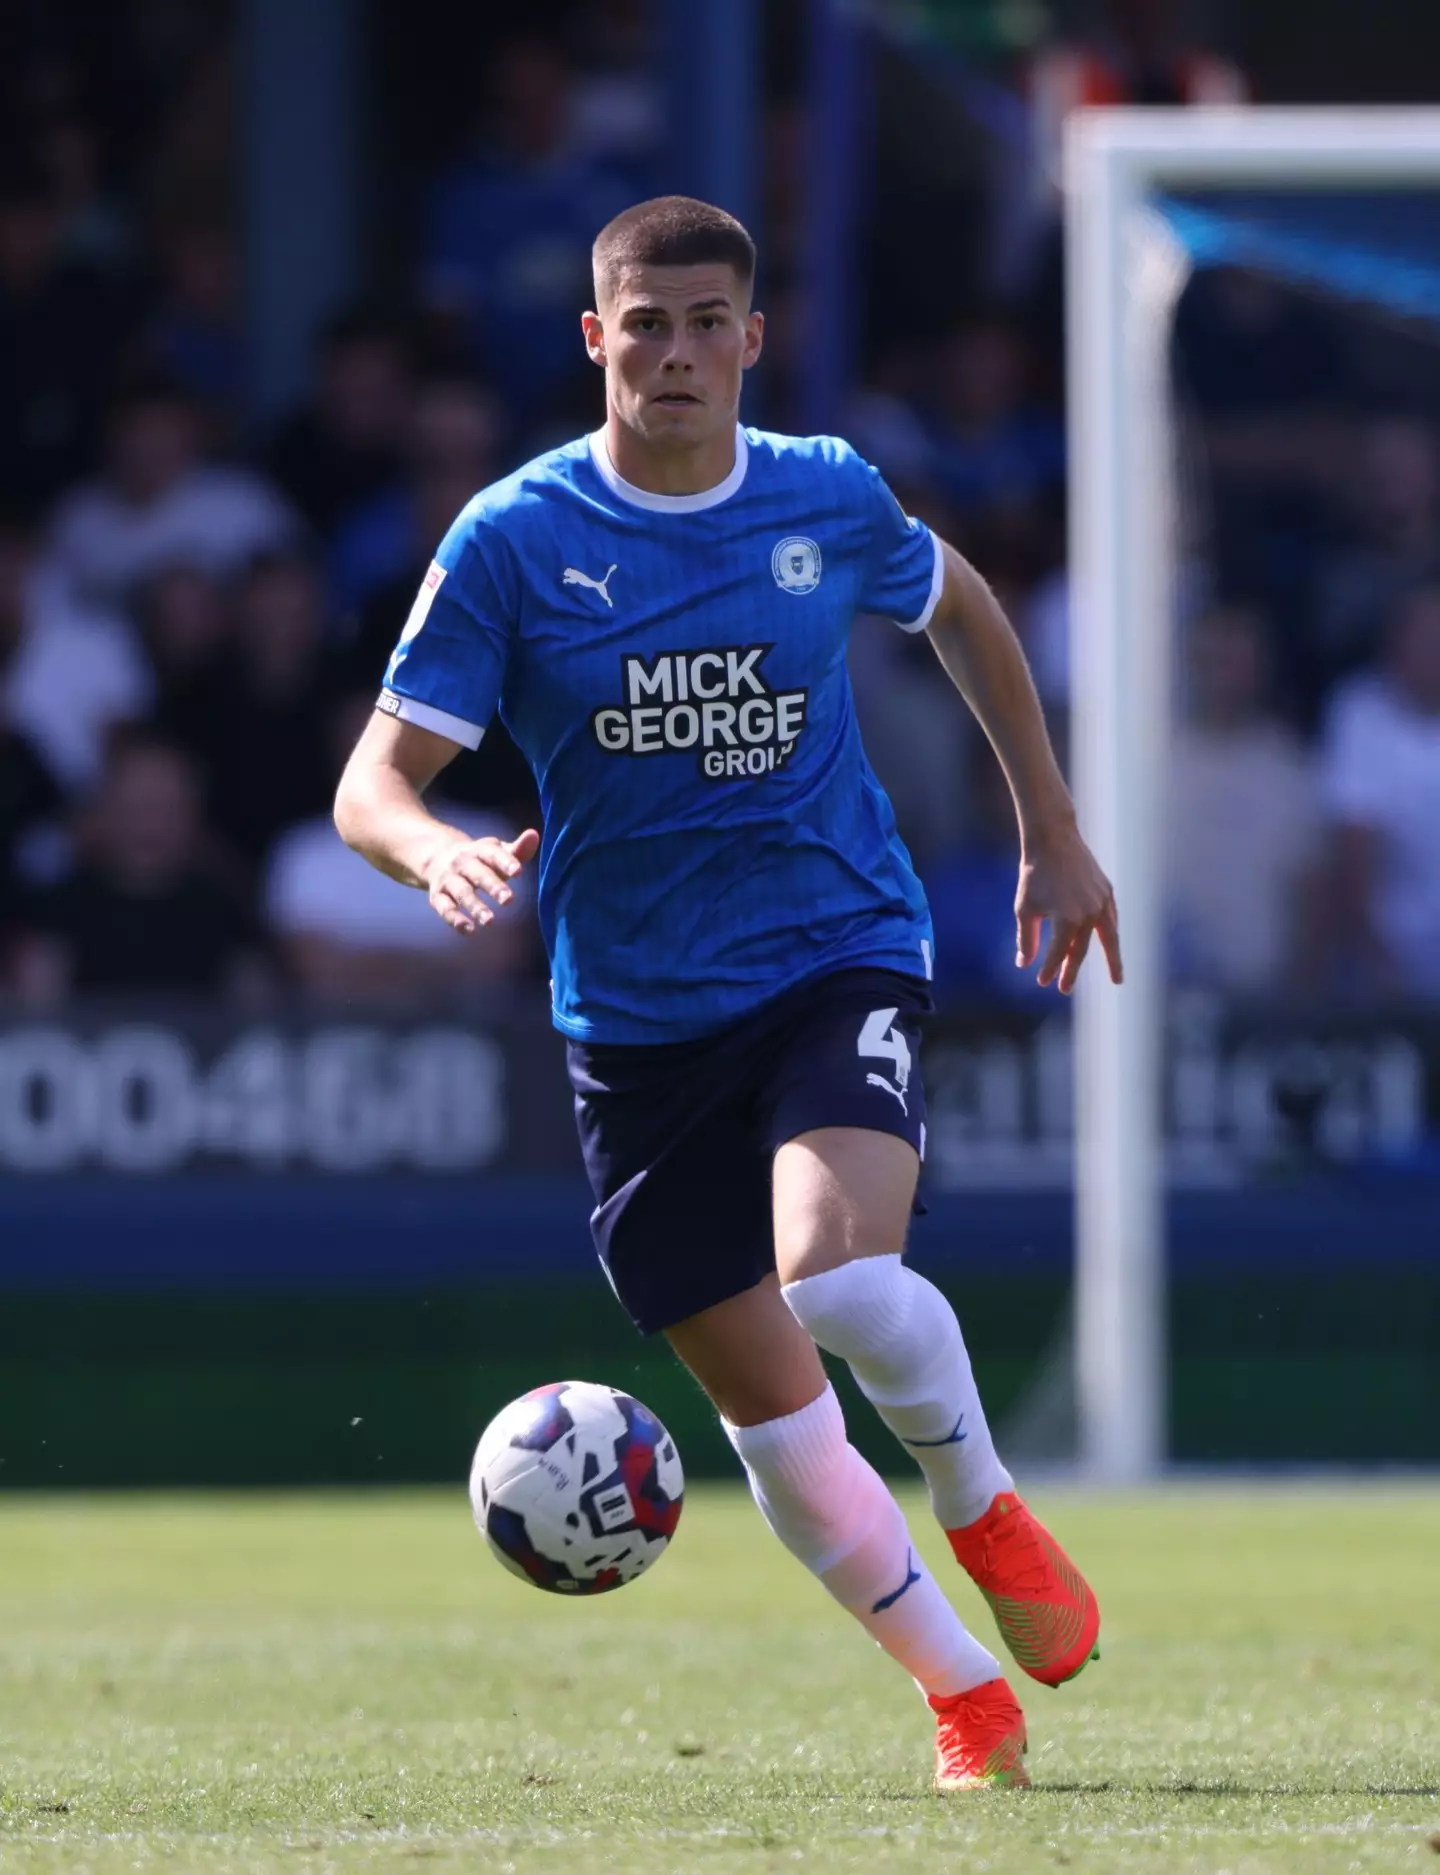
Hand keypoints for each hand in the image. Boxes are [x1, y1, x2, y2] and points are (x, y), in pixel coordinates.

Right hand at [425, 827, 539, 934]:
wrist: (436, 856)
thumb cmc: (479, 860)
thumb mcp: (496, 852)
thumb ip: (517, 849)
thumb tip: (534, 835)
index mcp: (479, 850)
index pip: (493, 854)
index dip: (505, 862)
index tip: (518, 871)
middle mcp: (461, 862)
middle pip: (477, 874)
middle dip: (492, 886)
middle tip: (509, 900)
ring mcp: (448, 879)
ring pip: (461, 892)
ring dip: (475, 906)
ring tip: (490, 921)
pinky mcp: (437, 896)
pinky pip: (445, 908)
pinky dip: (455, 920)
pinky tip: (470, 930)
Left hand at [1015, 824, 1122, 994]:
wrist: (1054, 839)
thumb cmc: (1035, 874)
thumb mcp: (1025, 909)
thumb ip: (1027, 939)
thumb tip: (1024, 964)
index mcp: (1068, 920)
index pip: (1058, 953)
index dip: (1049, 969)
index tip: (1042, 982)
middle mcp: (1090, 914)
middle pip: (1081, 950)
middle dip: (1071, 970)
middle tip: (1064, 988)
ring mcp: (1102, 902)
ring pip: (1108, 937)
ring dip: (1112, 958)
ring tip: (1116, 977)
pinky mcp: (1107, 891)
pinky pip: (1111, 919)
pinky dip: (1110, 933)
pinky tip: (1110, 942)